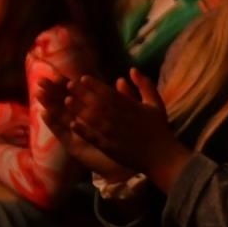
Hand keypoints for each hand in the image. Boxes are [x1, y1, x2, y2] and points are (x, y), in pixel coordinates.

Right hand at [37, 77, 137, 181]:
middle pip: (66, 104)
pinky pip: (62, 135)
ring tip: (38, 94)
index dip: (69, 84)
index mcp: (95, 115)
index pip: (79, 96)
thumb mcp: (130, 115)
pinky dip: (53, 125)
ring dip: (49, 105)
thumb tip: (121, 79)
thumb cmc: (130, 140)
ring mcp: (77, 136)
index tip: (57, 72)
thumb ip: (125, 98)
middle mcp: (83, 124)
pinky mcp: (75, 148)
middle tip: (41, 80)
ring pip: (61, 117)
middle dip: (54, 92)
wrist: (130, 164)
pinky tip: (45, 114)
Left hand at [65, 71, 191, 188]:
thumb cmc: (158, 129)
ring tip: (66, 101)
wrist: (161, 157)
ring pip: (94, 119)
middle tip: (68, 85)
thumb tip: (132, 69)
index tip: (82, 78)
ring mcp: (114, 133)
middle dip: (83, 93)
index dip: (95, 85)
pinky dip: (84, 131)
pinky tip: (72, 124)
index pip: (110, 93)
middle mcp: (121, 118)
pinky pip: (94, 137)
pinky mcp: (110, 147)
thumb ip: (145, 85)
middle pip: (99, 103)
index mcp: (132, 107)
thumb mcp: (156, 104)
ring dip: (79, 109)